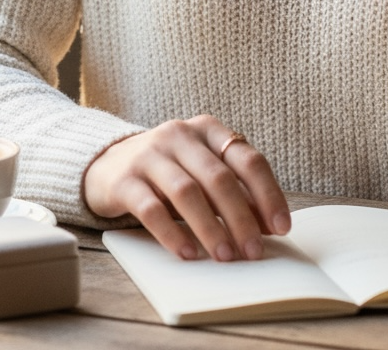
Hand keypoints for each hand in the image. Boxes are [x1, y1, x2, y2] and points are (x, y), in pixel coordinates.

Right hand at [82, 115, 289, 260]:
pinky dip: (172, 234)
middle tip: (253, 252)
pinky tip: (187, 253)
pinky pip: (151, 209)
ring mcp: (149, 154)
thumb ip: (233, 191)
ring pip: (187, 192)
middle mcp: (178, 135)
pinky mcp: (124, 179)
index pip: (247, 159)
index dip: (268, 195)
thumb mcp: (202, 172)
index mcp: (206, 130)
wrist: (106, 163)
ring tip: (224, 256)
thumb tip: (267, 226)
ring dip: (210, 228)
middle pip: (218, 178)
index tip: (281, 228)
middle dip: (241, 219)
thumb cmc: (167, 171)